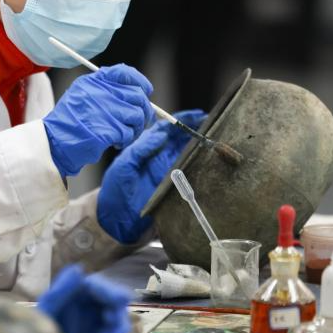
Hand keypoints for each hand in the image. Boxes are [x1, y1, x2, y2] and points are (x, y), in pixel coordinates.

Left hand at [38, 265, 131, 332]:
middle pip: (115, 307)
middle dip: (117, 314)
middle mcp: (88, 314)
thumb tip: (78, 269)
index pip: (98, 288)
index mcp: (75, 300)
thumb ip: (61, 292)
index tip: (119, 299)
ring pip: (121, 327)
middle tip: (109, 323)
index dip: (110, 291)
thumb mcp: (46, 315)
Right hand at [43, 65, 154, 176]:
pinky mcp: (108, 129)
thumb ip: (104, 88)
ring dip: (136, 128)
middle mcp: (100, 92)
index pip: (124, 72)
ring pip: (137, 115)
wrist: (54, 143)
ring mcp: (105, 110)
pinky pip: (129, 133)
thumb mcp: (81, 95)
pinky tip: (116, 142)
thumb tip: (137, 91)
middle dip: (143, 110)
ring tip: (125, 135)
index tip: (146, 91)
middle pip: (137, 95)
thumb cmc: (70, 122)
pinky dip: (126, 140)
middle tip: (138, 122)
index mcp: (93, 81)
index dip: (140, 81)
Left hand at [97, 109, 206, 243]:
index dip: (182, 120)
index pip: (166, 128)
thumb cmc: (116, 189)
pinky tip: (211, 158)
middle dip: (197, 129)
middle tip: (214, 124)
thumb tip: (160, 134)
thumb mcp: (124, 165)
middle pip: (181, 138)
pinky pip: (191, 170)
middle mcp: (159, 156)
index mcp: (146, 147)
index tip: (197, 115)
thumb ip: (141, 148)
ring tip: (216, 137)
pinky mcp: (175, 184)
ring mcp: (168, 169)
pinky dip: (201, 163)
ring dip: (201, 144)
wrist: (118, 218)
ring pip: (188, 151)